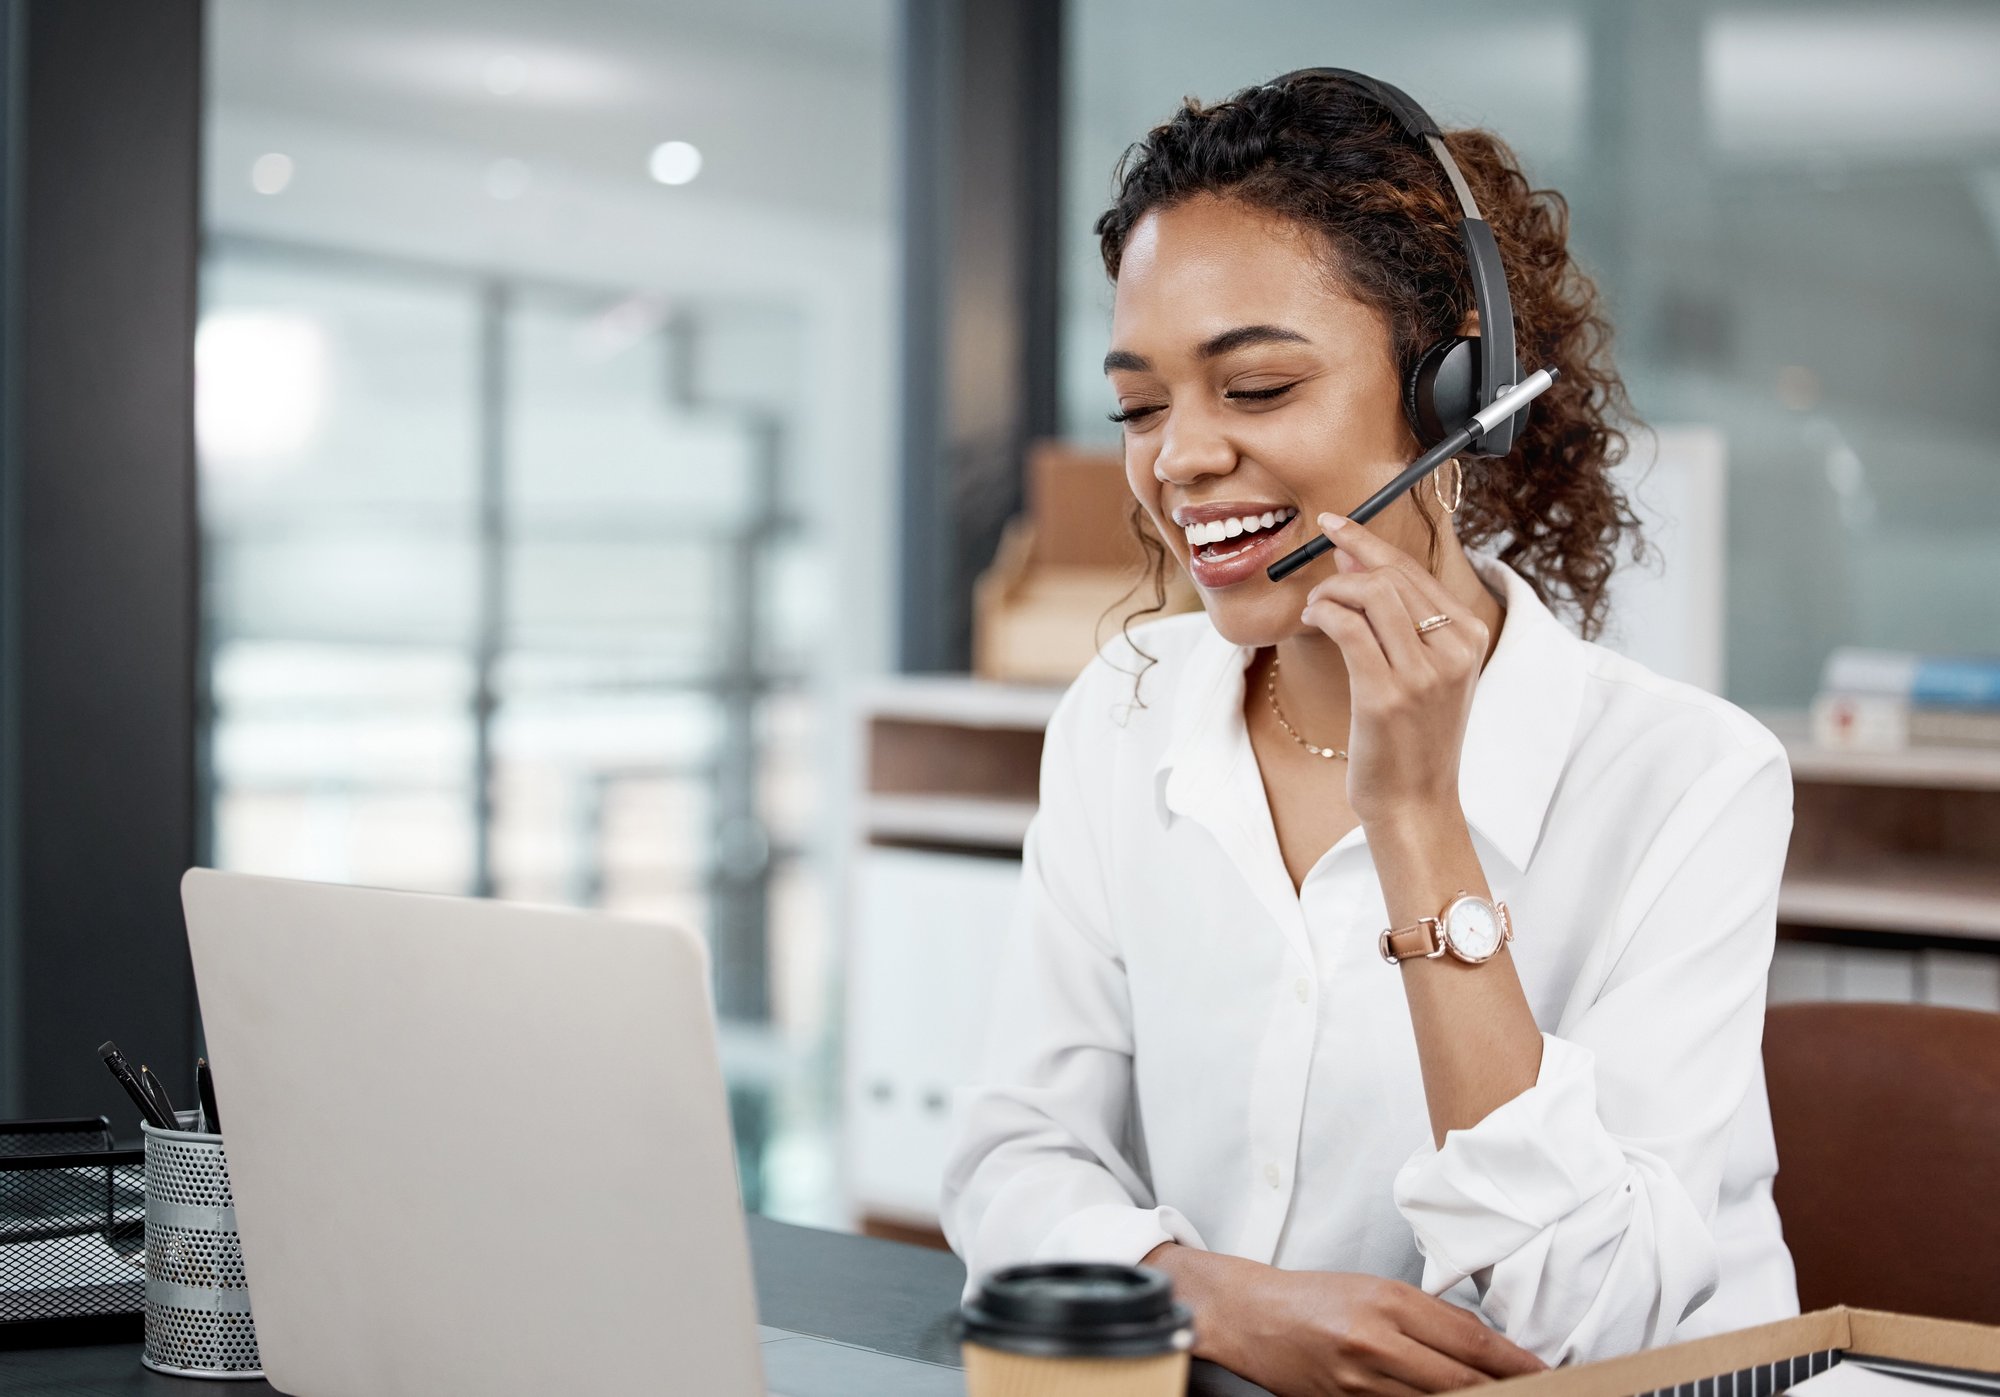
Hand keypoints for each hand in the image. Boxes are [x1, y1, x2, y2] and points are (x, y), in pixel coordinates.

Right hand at [1219, 1266, 1544, 1396]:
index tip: (1548, 1374)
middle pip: (1463, 1382)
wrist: (1251, 1315)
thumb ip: (1431, 1317)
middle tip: (1542, 1395)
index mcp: (1390, 1300)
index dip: (1518, 1364)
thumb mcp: (1376, 1289)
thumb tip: (1487, 1347)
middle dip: (1507, 1393)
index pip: (1472, 1341)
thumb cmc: (1316, 1297)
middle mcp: (1377, 1340)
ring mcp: (1360, 1380)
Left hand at [1297, 513, 1490, 827]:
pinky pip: (1348, 627)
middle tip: (1318, 587)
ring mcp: (1425, 672)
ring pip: (1370, 593)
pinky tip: (1313, 621)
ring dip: (1329, 591)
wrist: (1416, 803)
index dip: (1368, 541)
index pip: (1414, 570)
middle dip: (1344, 568)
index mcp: (1471, 636)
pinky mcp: (1388, 694)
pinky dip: (1323, 613)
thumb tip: (1353, 556)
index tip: (1334, 524)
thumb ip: (1397, 615)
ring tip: (1315, 610)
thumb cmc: (1412, 736)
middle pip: (1390, 576)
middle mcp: (1455, 649)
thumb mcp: (1423, 670)